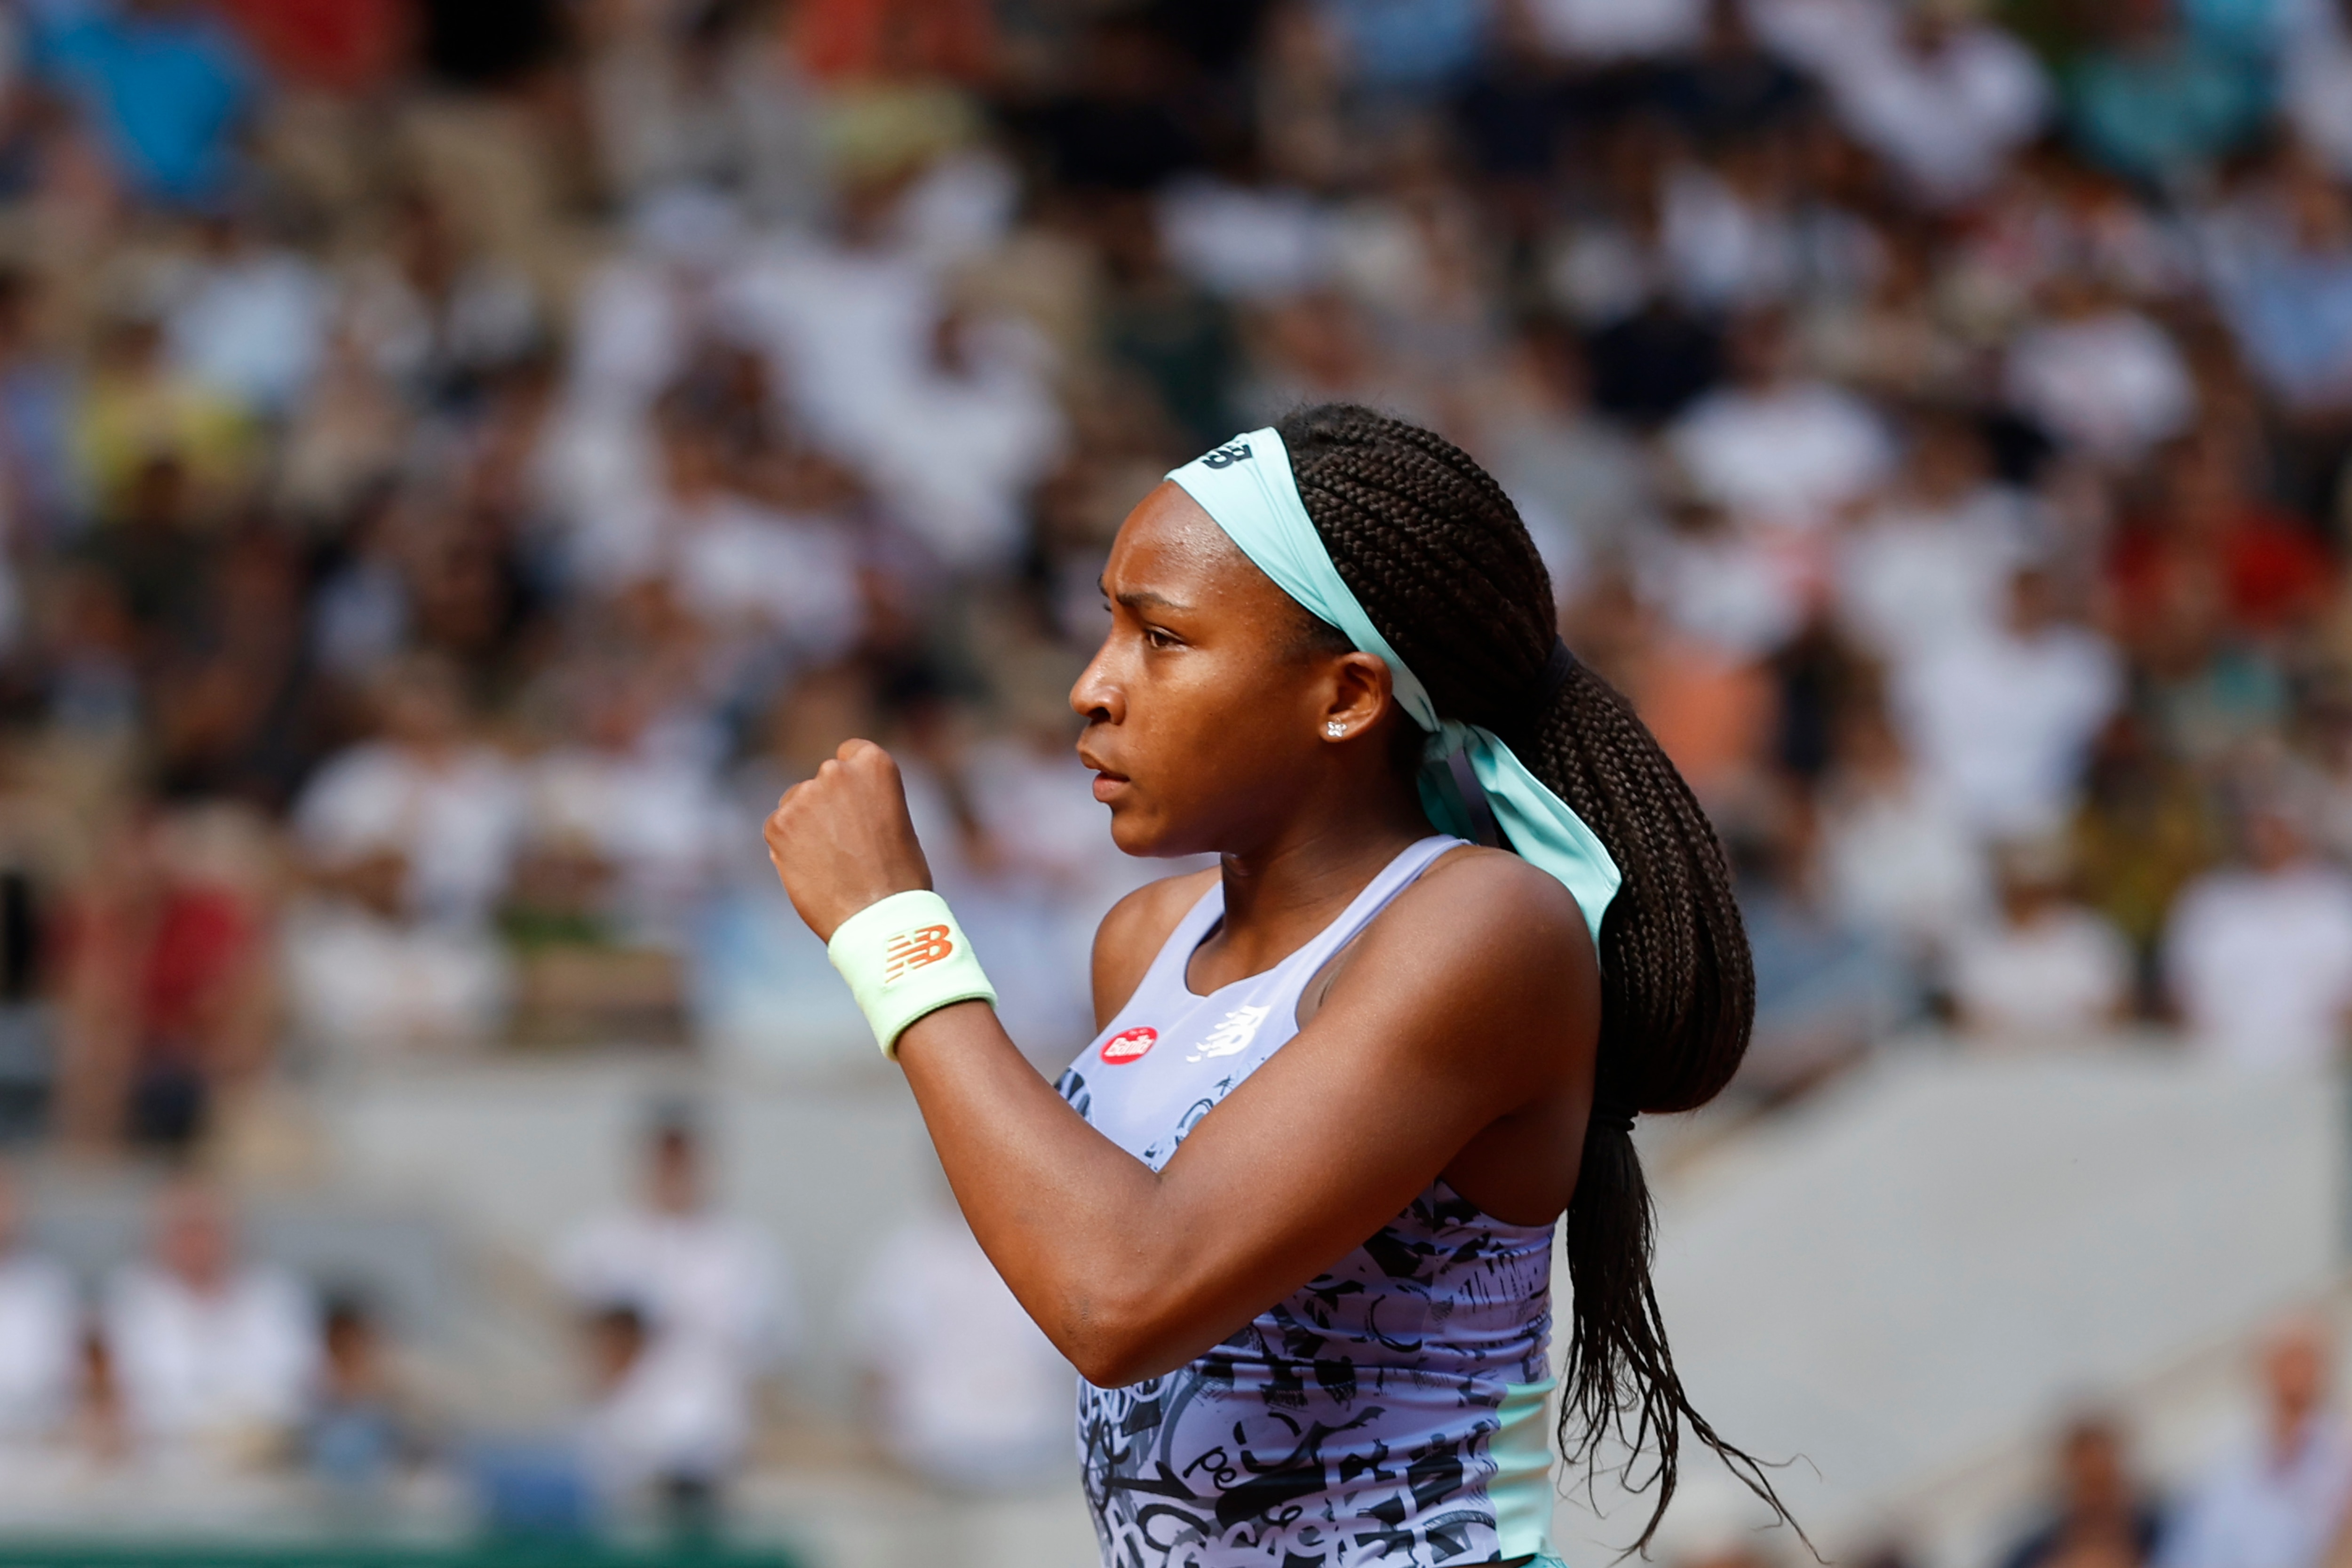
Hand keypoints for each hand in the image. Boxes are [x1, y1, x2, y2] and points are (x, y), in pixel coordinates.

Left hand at [764, 740, 935, 941]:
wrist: (879, 917)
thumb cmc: (900, 877)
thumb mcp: (894, 820)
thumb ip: (864, 801)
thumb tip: (832, 807)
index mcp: (875, 763)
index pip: (850, 753)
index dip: (852, 783)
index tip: (855, 805)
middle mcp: (836, 771)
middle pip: (820, 781)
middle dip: (826, 805)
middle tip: (844, 844)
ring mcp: (804, 796)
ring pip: (796, 804)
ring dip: (806, 826)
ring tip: (830, 863)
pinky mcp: (778, 824)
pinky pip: (777, 829)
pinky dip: (788, 848)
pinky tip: (811, 871)